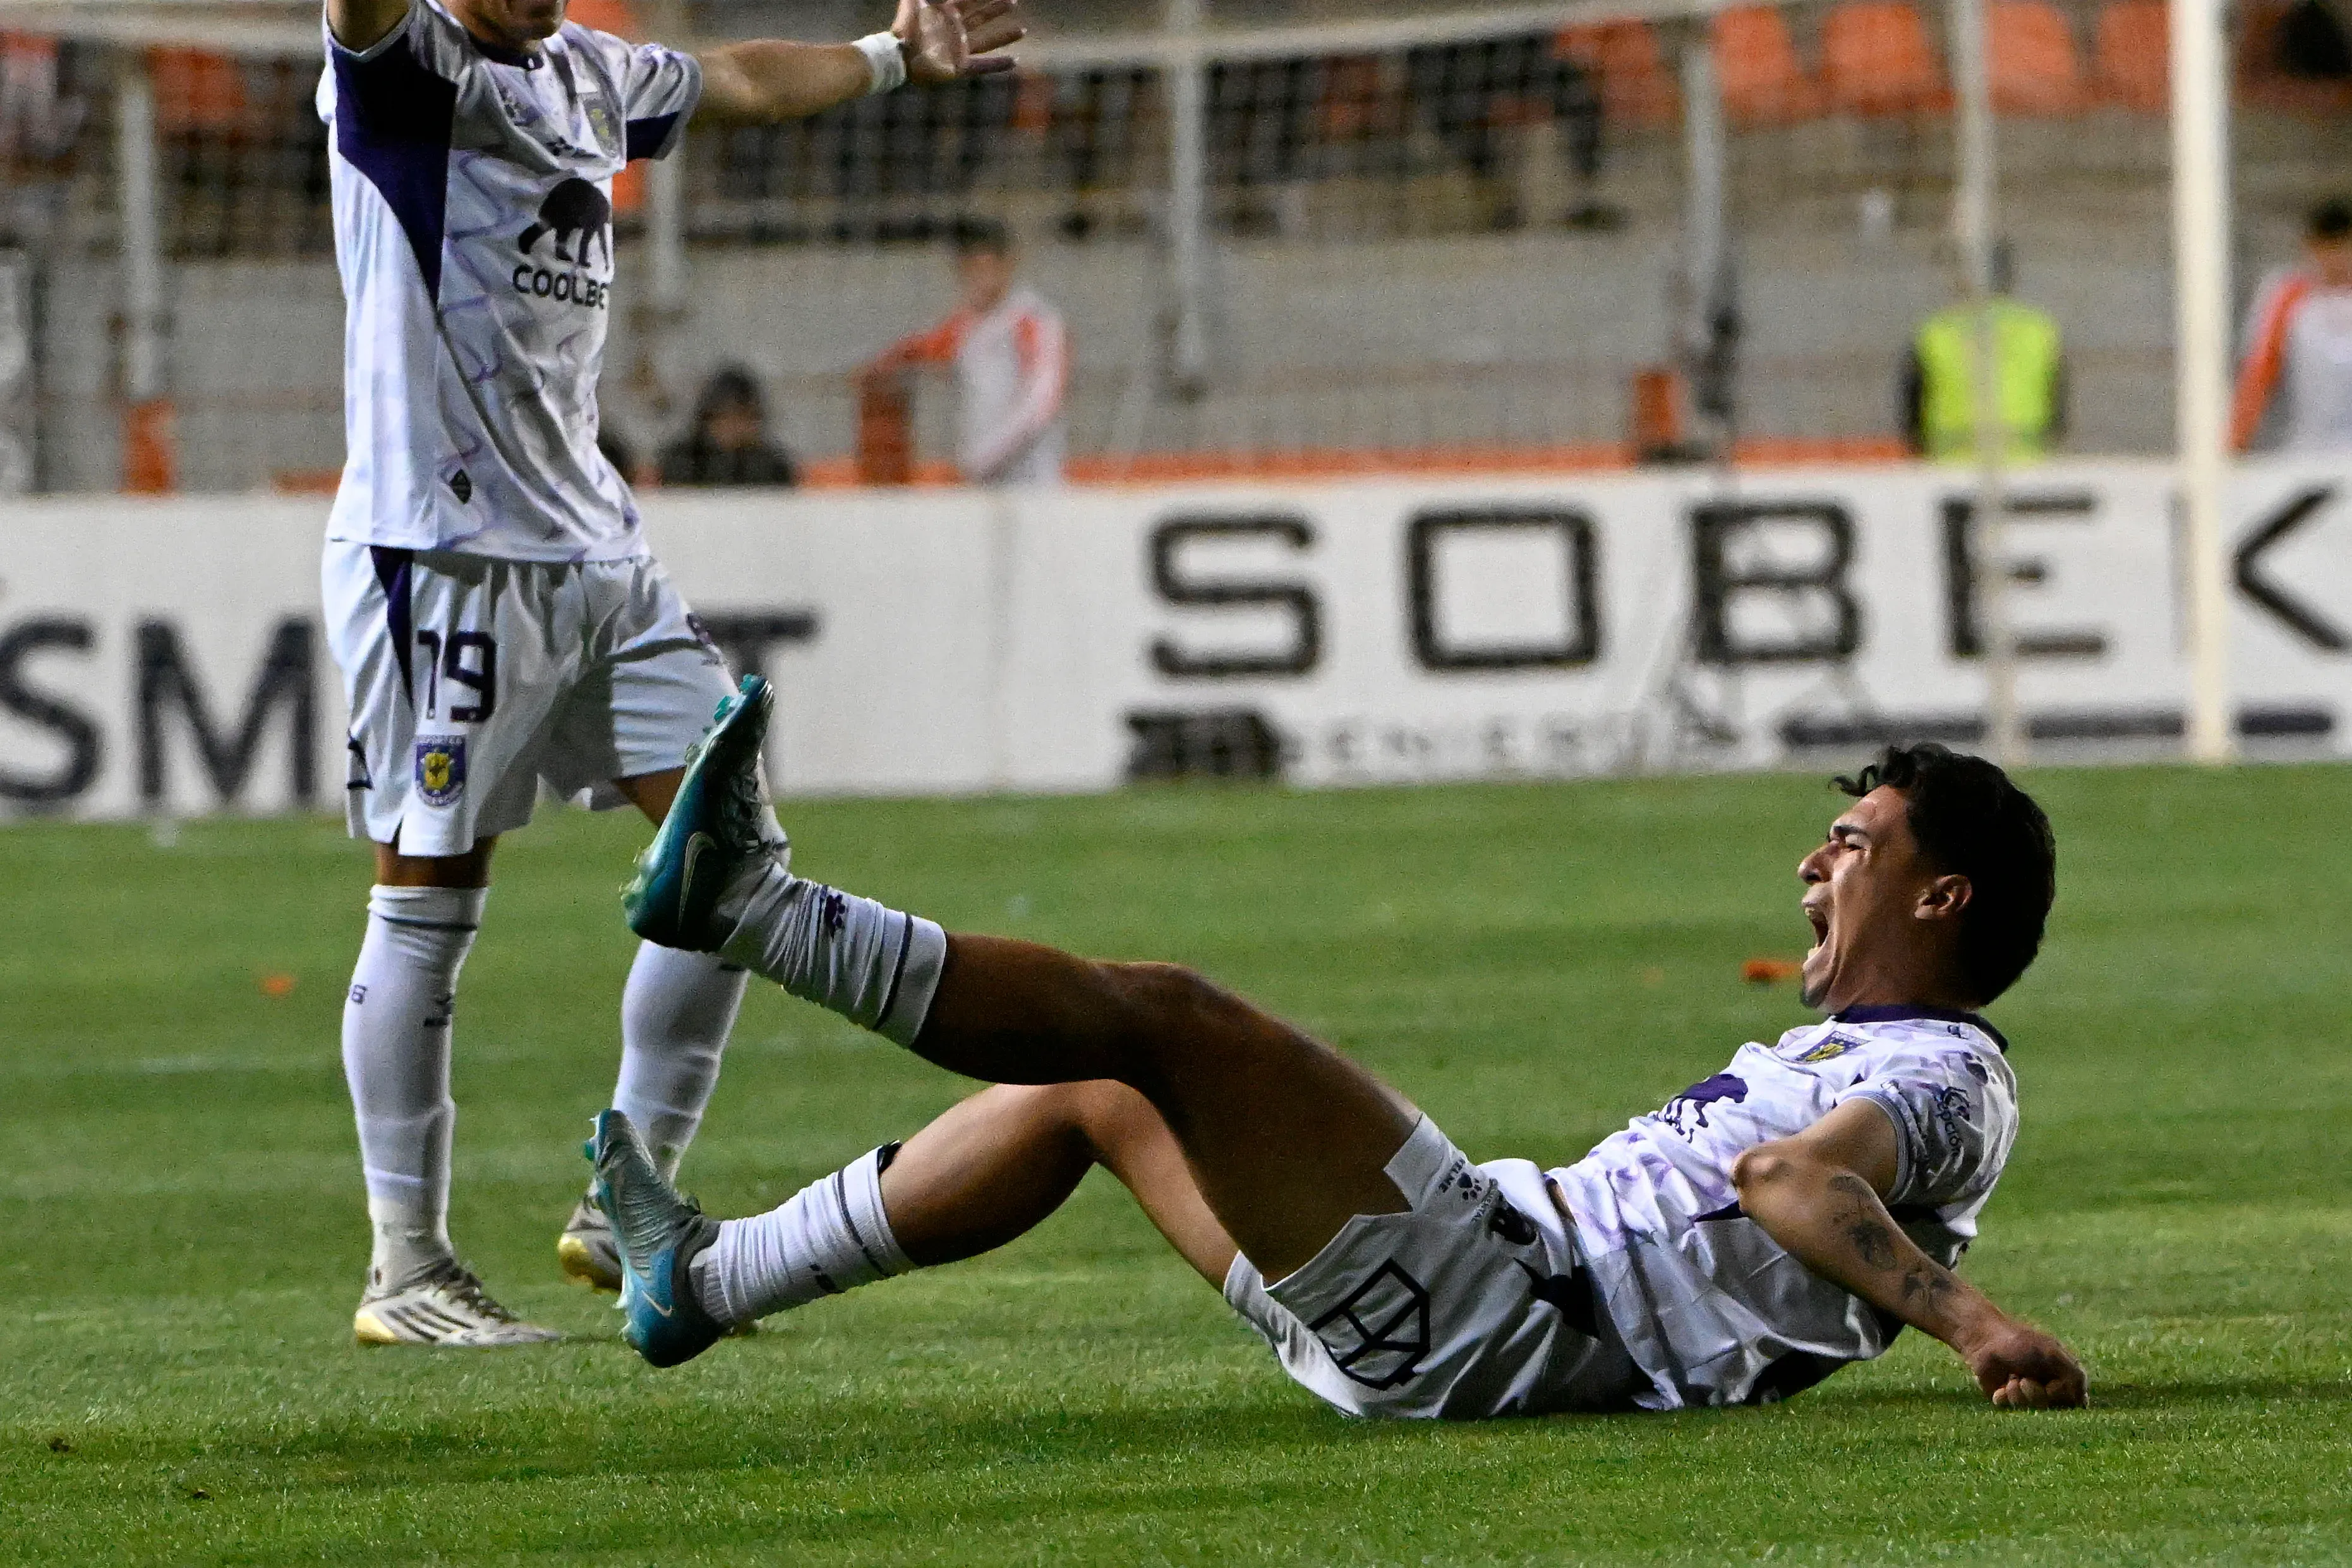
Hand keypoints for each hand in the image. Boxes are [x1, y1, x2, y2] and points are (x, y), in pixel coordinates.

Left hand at [893, 0, 1023, 83]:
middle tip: (1014, 1)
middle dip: (997, 8)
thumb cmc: (905, 26)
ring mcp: (959, 49)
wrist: (898, 54)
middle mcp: (956, 30)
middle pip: (982, 17)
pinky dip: (998, 64)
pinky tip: (1015, 61)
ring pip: (987, 40)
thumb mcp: (917, 1)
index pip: (969, 0)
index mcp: (947, 14)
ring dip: (1004, 35)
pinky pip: (983, 66)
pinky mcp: (959, 66)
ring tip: (1022, 31)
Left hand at [1962, 1317, 2086, 1409]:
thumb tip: (2082, 1402)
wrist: (1984, 1339)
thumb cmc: (2020, 1342)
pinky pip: (2010, 1411)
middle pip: (2051, 1411)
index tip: (2051, 1385)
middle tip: (2024, 1379)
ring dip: (2019, 1394)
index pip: (2074, 1403)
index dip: (2060, 1396)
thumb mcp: (2052, 1353)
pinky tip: (2001, 1386)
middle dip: (2037, 1395)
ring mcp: (2027, 1397)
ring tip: (2012, 1379)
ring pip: (2030, 1412)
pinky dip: (2005, 1398)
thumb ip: (2074, 1375)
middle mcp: (2048, 1390)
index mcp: (2063, 1378)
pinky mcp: (2007, 1401)